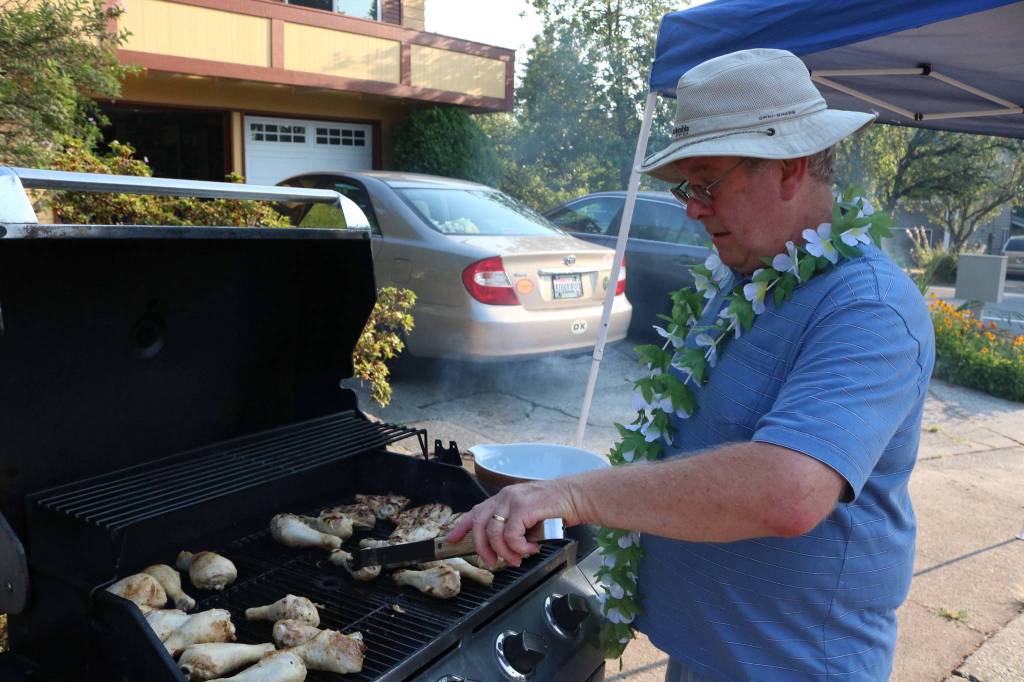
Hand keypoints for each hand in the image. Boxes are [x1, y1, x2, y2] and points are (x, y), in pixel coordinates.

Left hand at [446, 479, 582, 568]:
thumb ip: (514, 526)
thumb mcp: (530, 517)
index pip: (476, 511)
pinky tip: (531, 548)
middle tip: (492, 562)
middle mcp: (505, 496)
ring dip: (505, 552)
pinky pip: (511, 535)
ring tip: (518, 558)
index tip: (451, 539)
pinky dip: (520, 547)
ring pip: (494, 533)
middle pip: (479, 524)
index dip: (461, 526)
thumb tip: (504, 548)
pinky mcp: (523, 507)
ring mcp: (513, 500)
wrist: (577, 497)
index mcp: (504, 498)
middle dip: (482, 548)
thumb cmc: (557, 508)